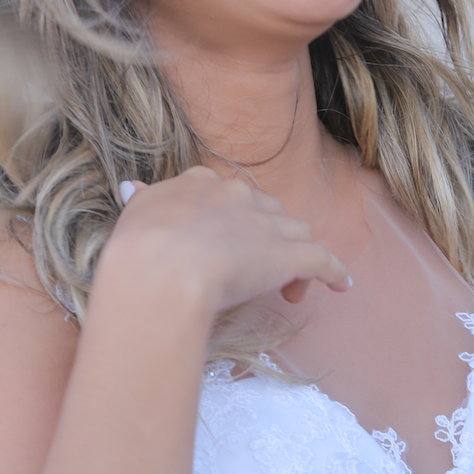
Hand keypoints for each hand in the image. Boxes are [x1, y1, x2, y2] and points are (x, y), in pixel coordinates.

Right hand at [105, 168, 350, 315]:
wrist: (162, 271)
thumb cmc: (140, 248)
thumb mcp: (134, 216)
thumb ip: (142, 201)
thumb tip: (131, 188)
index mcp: (203, 184)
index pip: (228, 196)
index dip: (231, 220)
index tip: (225, 244)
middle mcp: (240, 196)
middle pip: (267, 212)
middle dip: (266, 238)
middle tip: (253, 272)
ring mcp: (267, 224)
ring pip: (295, 232)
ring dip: (295, 256)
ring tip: (288, 289)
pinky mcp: (289, 255)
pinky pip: (322, 261)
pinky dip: (335, 272)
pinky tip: (342, 285)